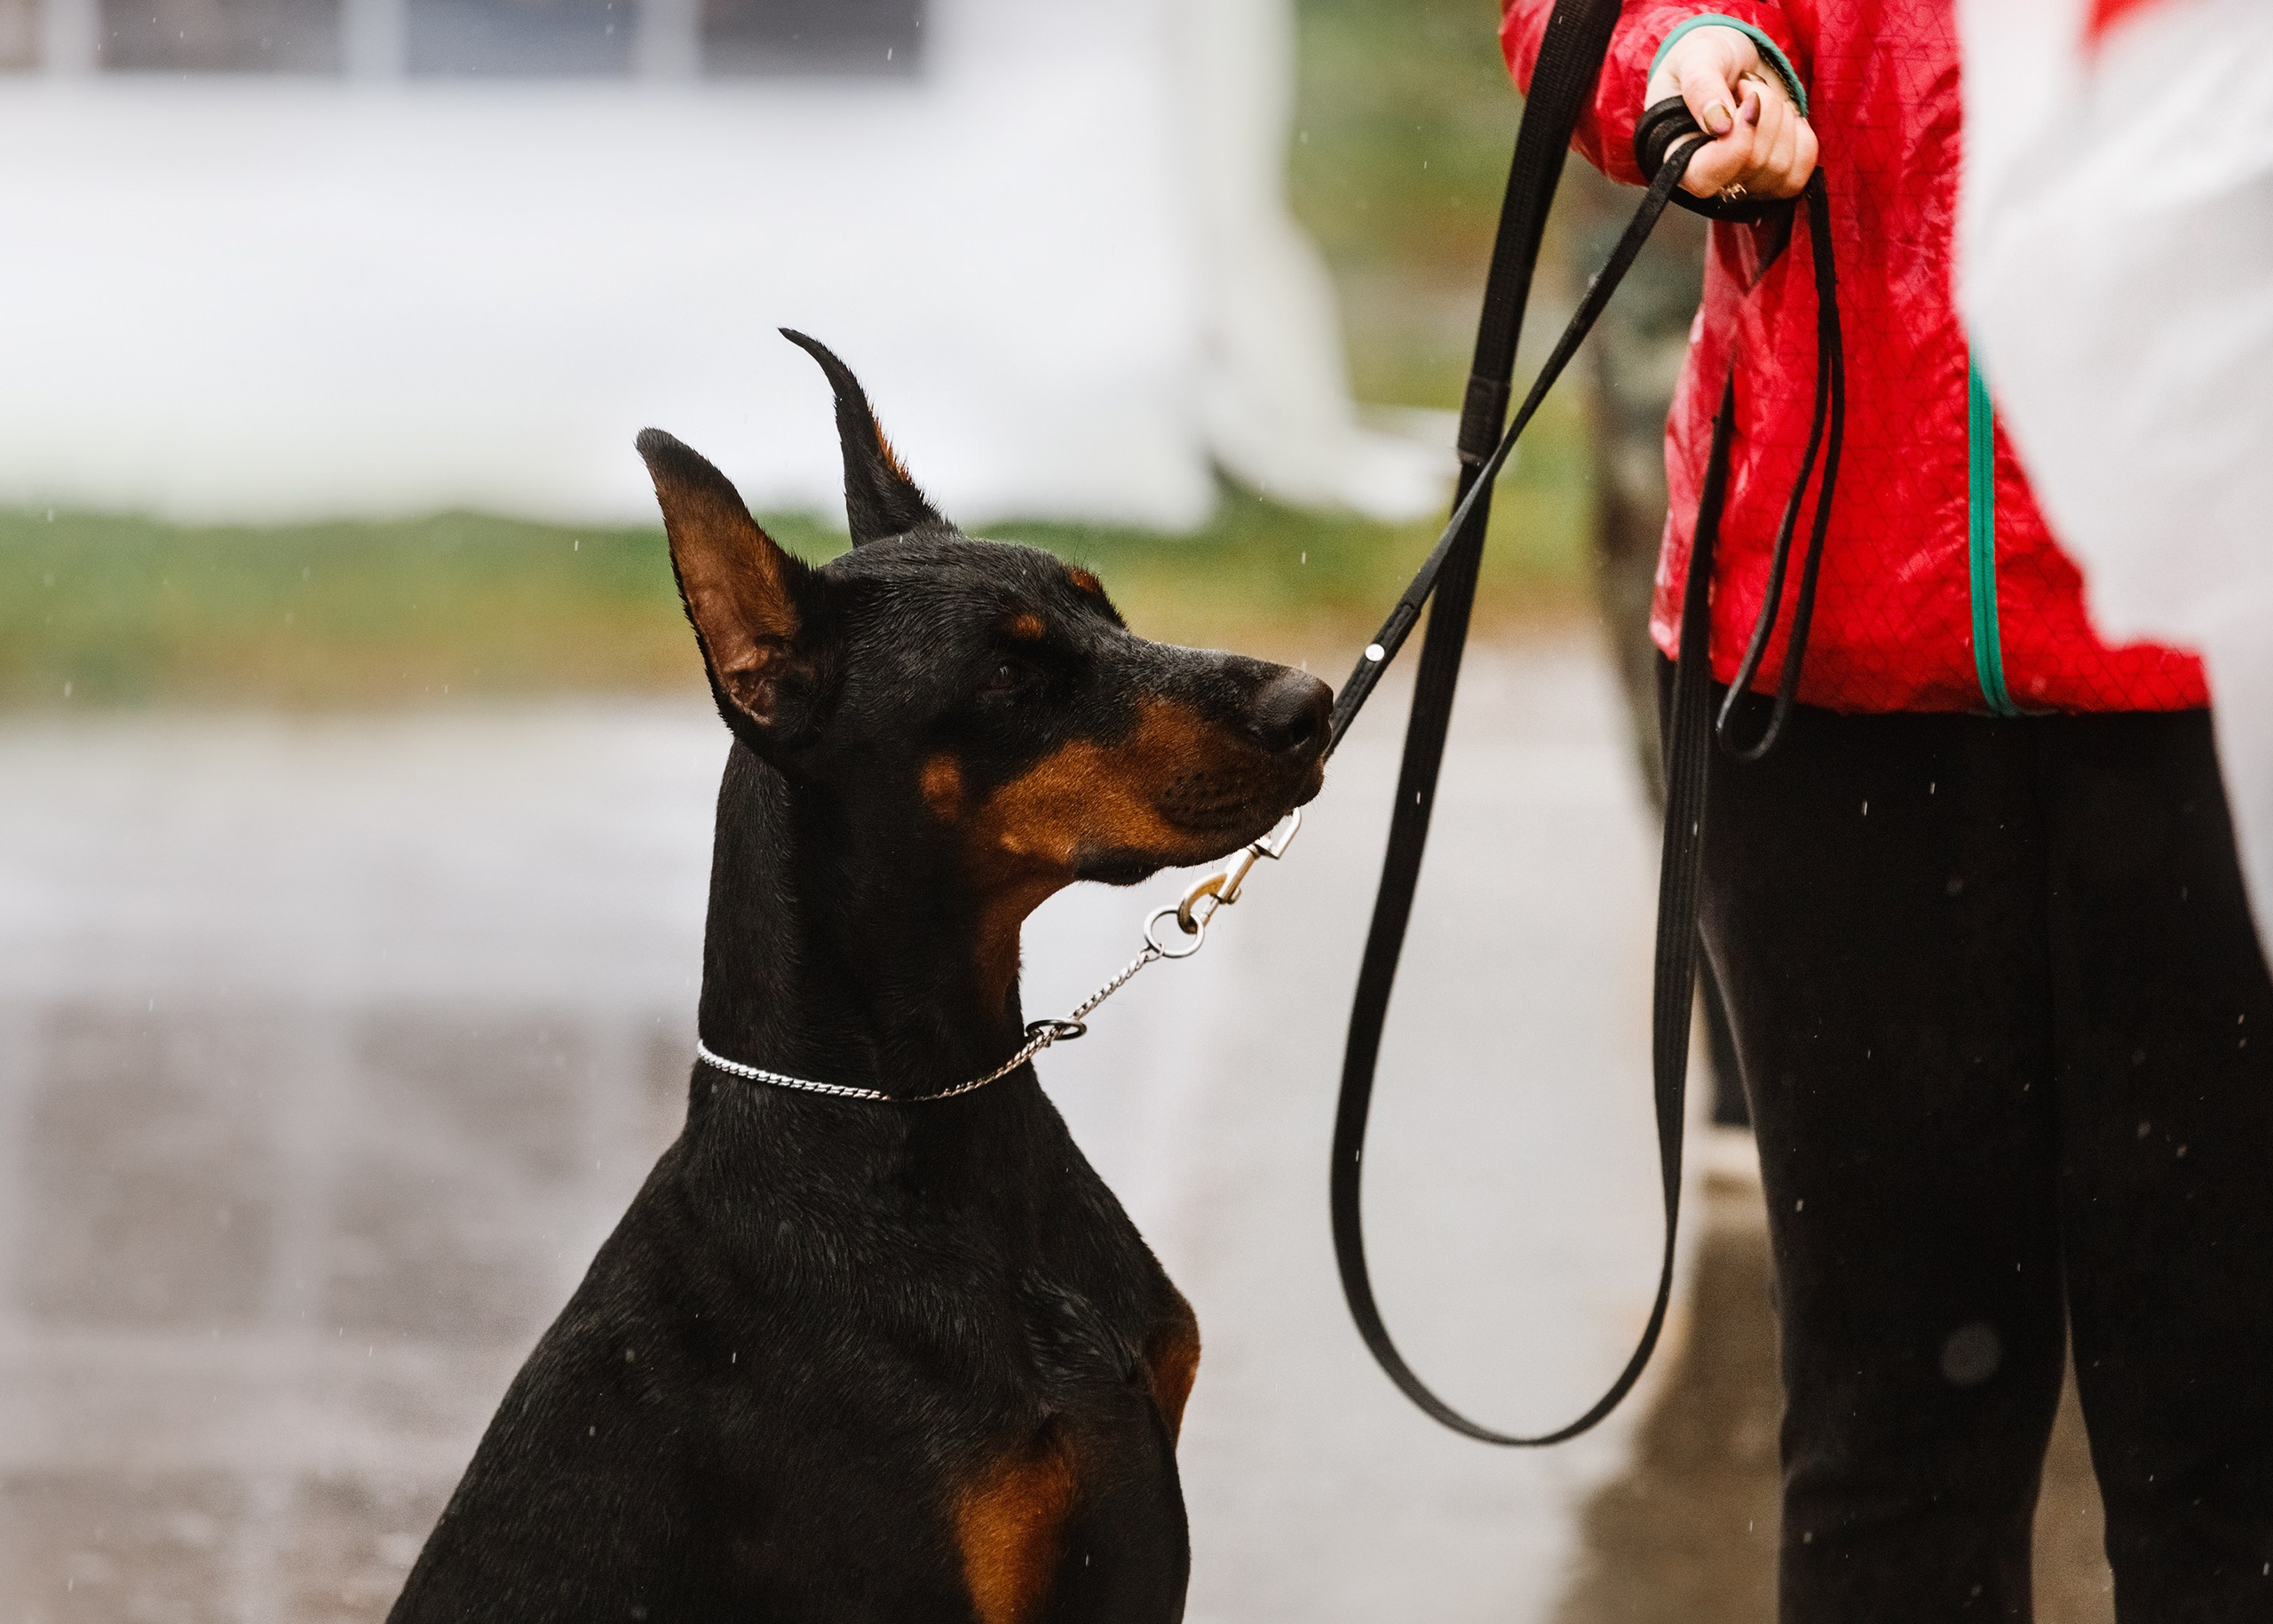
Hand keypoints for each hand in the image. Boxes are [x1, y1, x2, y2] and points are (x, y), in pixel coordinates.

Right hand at [1645, 25, 1817, 201]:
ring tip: (1760, 100)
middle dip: (1764, 111)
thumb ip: (1701, 86)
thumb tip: (1719, 125)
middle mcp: (1707, 178)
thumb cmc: (1703, 60)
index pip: (1705, 177)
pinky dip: (1802, 139)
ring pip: (1780, 167)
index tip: (1749, 100)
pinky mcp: (1770, 181)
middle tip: (1747, 85)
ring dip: (1782, 119)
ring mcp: (1740, 183)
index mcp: (1675, 156)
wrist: (1728, 62)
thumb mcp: (1696, 58)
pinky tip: (1785, 119)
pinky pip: (1799, 173)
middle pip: (1753, 164)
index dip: (1736, 144)